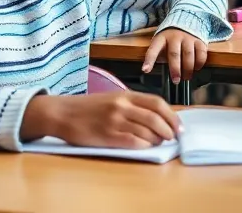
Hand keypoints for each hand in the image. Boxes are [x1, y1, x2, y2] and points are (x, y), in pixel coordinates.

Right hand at [20, 92, 180, 148]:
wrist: (63, 113)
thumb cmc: (88, 108)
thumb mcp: (113, 98)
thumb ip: (133, 105)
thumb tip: (157, 118)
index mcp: (125, 94)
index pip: (157, 103)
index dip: (172, 115)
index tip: (178, 126)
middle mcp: (122, 106)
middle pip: (155, 118)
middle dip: (169, 129)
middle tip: (174, 137)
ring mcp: (115, 121)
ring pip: (146, 131)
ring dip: (158, 139)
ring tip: (160, 142)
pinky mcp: (107, 136)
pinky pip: (133, 142)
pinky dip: (144, 145)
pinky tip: (146, 146)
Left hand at [143, 28, 207, 82]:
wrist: (187, 21)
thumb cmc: (171, 39)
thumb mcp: (162, 43)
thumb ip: (159, 55)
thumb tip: (154, 72)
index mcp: (161, 38)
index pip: (153, 49)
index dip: (149, 60)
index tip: (145, 70)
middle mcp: (174, 37)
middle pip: (174, 54)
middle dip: (175, 69)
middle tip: (176, 80)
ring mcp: (188, 37)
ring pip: (188, 55)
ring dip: (188, 69)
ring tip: (187, 77)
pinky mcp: (199, 40)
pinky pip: (201, 53)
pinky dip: (199, 63)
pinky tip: (196, 68)